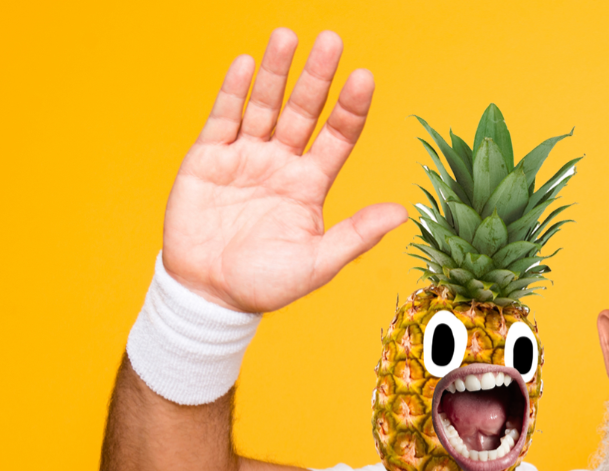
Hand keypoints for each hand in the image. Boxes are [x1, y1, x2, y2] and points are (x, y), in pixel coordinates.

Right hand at [161, 29, 408, 312]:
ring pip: (264, 106)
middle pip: (303, 111)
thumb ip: (357, 235)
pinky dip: (233, 91)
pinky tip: (246, 64)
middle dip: (317, 77)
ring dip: (276, 72)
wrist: (209, 294)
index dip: (350, 108)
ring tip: (288, 37)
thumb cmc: (266, 284)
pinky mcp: (207, 159)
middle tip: (332, 40)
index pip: (337, 137)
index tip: (364, 77)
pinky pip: (223, 118)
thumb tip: (402, 213)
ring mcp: (244, 157)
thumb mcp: (318, 264)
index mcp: (310, 185)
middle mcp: (281, 164)